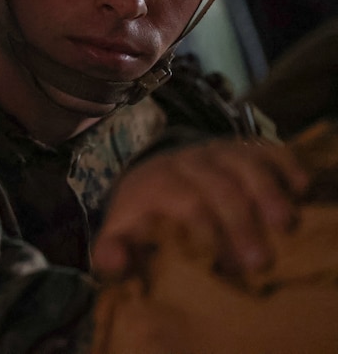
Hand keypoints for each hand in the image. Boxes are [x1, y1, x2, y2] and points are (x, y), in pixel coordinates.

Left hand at [92, 139, 309, 279]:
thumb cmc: (143, 215)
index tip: (224, 264)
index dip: (204, 229)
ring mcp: (215, 152)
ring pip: (243, 163)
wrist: (154, 175)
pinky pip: (267, 148)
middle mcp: (184, 161)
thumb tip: (113, 260)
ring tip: (284, 225)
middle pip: (217, 185)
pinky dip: (285, 164)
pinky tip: (299, 186)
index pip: (181, 200)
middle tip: (259, 261)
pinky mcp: (243, 148)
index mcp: (153, 183)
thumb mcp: (122, 231)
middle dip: (239, 222)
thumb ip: (112, 249)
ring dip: (266, 192)